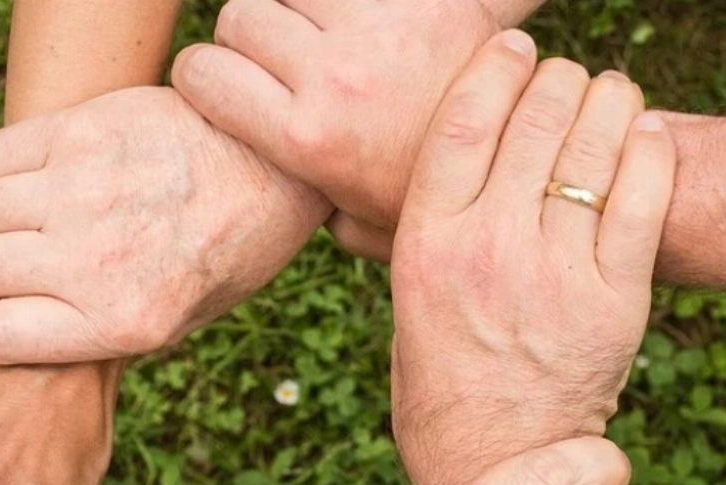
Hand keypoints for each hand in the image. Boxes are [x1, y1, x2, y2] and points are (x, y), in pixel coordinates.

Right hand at [0, 86, 330, 365]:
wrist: (274, 167)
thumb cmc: (225, 253)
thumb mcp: (178, 323)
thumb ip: (96, 335)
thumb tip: (11, 334)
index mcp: (120, 322)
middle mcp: (94, 261)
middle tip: (7, 267)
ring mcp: (83, 191)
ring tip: (25, 221)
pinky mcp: (80, 131)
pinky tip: (30, 180)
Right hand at [173, 0, 528, 258]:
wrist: (523, 154)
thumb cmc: (432, 198)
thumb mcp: (361, 222)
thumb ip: (309, 207)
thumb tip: (278, 206)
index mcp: (305, 138)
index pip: (201, 73)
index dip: (201, 75)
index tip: (219, 83)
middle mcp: (331, 78)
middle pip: (240, 17)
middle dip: (246, 37)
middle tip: (275, 61)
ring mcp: (373, 30)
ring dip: (292, 6)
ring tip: (315, 36)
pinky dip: (335, 0)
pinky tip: (352, 21)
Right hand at [389, 34, 676, 484]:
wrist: (495, 463)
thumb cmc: (440, 380)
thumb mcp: (403, 300)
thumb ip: (405, 233)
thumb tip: (394, 175)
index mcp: (426, 244)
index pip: (464, 119)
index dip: (495, 66)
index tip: (513, 47)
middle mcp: (489, 249)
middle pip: (536, 116)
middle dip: (558, 78)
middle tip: (565, 78)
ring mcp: (555, 274)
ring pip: (595, 144)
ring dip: (608, 100)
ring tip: (609, 96)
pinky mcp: (614, 301)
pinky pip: (644, 195)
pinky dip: (650, 149)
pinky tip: (644, 134)